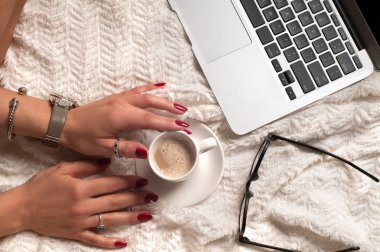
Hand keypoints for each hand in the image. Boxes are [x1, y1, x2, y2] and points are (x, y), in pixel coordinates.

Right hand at [18, 159, 156, 248]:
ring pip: (111, 220)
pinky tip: (123, 242)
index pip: (112, 184)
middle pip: (116, 201)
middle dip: (136, 198)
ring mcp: (80, 221)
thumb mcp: (63, 169)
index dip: (129, 182)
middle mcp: (84, 206)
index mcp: (81, 188)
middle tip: (152, 196)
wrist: (23, 208)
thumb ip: (87, 164)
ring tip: (147, 214)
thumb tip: (108, 160)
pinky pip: (95, 240)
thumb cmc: (42, 186)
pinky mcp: (75, 233)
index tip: (143, 180)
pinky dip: (109, 243)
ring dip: (130, 217)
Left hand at [61, 83, 189, 156]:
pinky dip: (150, 87)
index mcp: (120, 117)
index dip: (167, 124)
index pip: (149, 120)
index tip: (182, 127)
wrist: (65, 123)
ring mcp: (120, 98)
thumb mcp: (101, 147)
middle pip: (152, 104)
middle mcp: (122, 104)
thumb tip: (146, 151)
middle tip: (186, 116)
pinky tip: (160, 85)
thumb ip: (125, 148)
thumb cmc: (82, 136)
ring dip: (165, 99)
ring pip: (147, 95)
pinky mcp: (117, 97)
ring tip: (179, 104)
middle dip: (171, 110)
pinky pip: (137, 90)